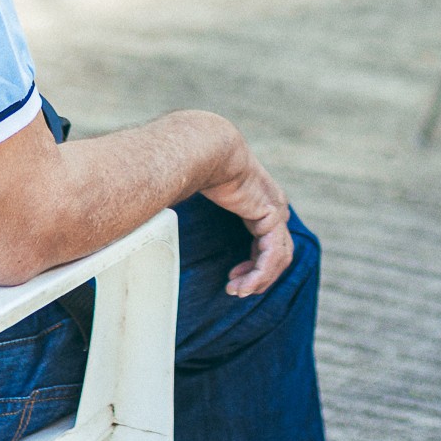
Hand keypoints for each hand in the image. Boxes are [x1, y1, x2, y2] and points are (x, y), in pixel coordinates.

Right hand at [197, 142, 294, 297]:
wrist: (205, 149)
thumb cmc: (197, 166)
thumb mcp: (203, 193)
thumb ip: (201, 208)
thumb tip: (161, 209)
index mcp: (261, 203)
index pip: (269, 244)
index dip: (254, 265)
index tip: (233, 277)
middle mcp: (274, 207)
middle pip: (278, 254)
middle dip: (258, 276)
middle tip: (235, 290)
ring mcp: (276, 210)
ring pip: (279, 258)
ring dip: (258, 280)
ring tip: (237, 291)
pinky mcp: (272, 215)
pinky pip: (272, 254)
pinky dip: (260, 273)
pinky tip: (244, 283)